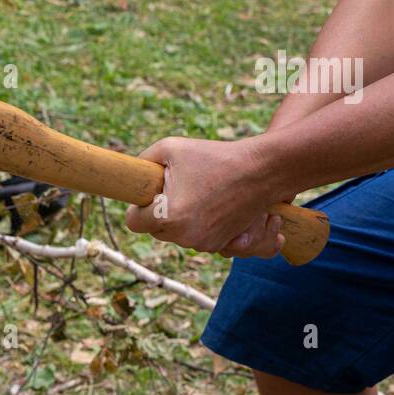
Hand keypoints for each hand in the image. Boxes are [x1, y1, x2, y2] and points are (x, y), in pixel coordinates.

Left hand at [124, 136, 285, 257]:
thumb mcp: (170, 149)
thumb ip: (143, 162)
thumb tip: (131, 176)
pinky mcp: (220, 245)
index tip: (148, 194)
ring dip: (180, 217)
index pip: (134, 222)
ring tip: (198, 192)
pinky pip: (195, 237)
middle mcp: (185, 237)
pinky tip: (210, 203)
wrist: (261, 170)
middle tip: (178, 188)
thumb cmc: (214, 156)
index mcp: (169, 217)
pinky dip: (198, 223)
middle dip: (160, 211)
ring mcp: (204, 244)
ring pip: (175, 234)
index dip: (138, 207)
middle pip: (154, 230)